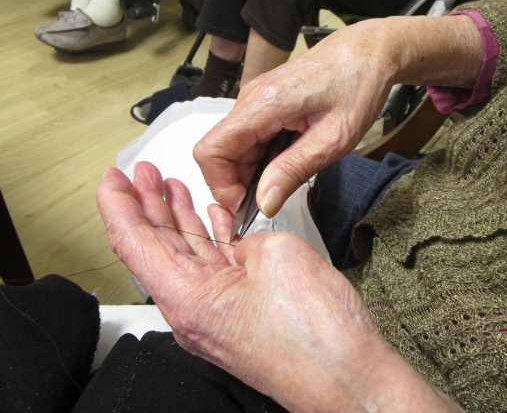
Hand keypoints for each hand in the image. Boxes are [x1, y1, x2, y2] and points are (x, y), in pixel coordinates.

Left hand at [96, 162, 461, 411]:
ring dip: (176, 218)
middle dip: (145, 204)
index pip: (134, 242)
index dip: (119, 204)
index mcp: (189, 298)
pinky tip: (212, 218)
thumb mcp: (277, 258)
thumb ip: (248, 243)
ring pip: (184, 255)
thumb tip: (242, 243)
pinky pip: (213, 267)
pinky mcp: (239, 312)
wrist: (347, 377)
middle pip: (155, 247)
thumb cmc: (316, 336)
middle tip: (141, 174)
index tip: (113, 178)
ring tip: (168, 188)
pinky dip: (209, 238)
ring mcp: (216, 312)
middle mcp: (194, 310)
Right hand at [194, 16, 482, 217]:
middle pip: (219, 152)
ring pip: (232, 147)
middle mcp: (250, 99)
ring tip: (288, 179)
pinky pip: (248, 138)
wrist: (367, 52)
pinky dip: (260, 158)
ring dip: (251, 172)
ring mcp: (254, 99)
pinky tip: (289, 161)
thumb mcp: (333, 139)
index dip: (221, 185)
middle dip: (237, 183)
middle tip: (273, 200)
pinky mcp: (263, 104)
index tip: (248, 205)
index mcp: (263, 104)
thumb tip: (263, 204)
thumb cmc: (357, 87)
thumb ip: (294, 170)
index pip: (211, 150)